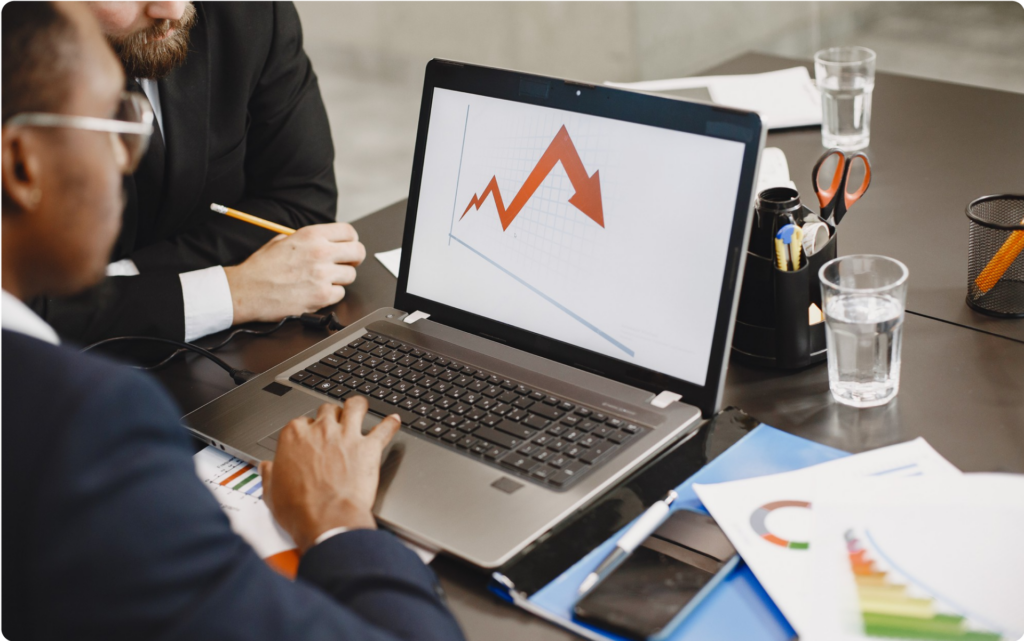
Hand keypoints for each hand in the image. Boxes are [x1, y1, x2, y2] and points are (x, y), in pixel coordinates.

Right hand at [223, 222, 365, 324]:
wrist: (246, 291)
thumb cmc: (261, 267)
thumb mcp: (282, 240)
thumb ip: (308, 239)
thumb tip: (327, 241)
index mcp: (311, 235)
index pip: (349, 232)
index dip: (351, 240)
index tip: (348, 246)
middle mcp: (320, 252)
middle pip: (358, 252)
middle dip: (353, 258)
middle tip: (345, 263)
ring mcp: (323, 275)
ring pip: (351, 276)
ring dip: (340, 278)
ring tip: (322, 280)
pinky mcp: (322, 296)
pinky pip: (340, 294)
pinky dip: (330, 295)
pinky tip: (315, 292)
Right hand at [258, 397, 400, 551]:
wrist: (327, 521)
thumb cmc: (300, 510)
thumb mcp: (272, 493)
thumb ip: (270, 474)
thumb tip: (267, 468)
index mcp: (294, 437)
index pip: (301, 422)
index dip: (308, 430)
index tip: (311, 438)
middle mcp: (321, 431)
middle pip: (328, 410)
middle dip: (332, 416)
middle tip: (335, 425)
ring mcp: (346, 436)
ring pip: (355, 406)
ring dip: (358, 406)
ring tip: (361, 408)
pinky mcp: (368, 448)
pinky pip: (384, 428)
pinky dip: (391, 423)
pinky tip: (394, 421)